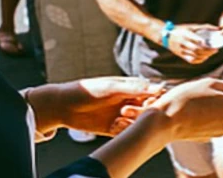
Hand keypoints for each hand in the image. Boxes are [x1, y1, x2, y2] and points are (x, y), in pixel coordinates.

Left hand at [33, 77, 163, 136]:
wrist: (63, 106)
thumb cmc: (87, 91)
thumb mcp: (111, 88)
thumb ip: (134, 89)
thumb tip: (159, 88)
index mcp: (133, 89)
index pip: (154, 94)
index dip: (156, 99)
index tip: (149, 102)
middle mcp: (130, 103)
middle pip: (149, 110)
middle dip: (144, 113)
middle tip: (128, 111)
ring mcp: (123, 116)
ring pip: (139, 123)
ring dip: (134, 123)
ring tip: (119, 118)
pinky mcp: (114, 129)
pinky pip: (126, 133)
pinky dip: (124, 132)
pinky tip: (113, 126)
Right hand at [122, 78, 222, 142]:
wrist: (166, 120)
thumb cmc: (188, 98)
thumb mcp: (212, 83)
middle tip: (215, 93)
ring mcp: (221, 133)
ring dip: (220, 109)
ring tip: (203, 101)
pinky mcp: (210, 138)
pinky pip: (216, 125)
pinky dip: (211, 118)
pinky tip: (197, 112)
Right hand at [168, 24, 219, 63]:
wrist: (166, 36)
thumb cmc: (181, 29)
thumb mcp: (191, 26)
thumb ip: (204, 26)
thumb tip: (218, 28)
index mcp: (186, 34)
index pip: (196, 40)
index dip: (205, 44)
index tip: (213, 44)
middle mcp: (183, 43)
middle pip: (197, 50)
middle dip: (207, 51)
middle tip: (215, 50)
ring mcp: (181, 50)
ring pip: (195, 56)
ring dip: (205, 56)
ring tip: (212, 53)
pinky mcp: (181, 55)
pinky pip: (191, 60)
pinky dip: (199, 60)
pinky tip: (205, 57)